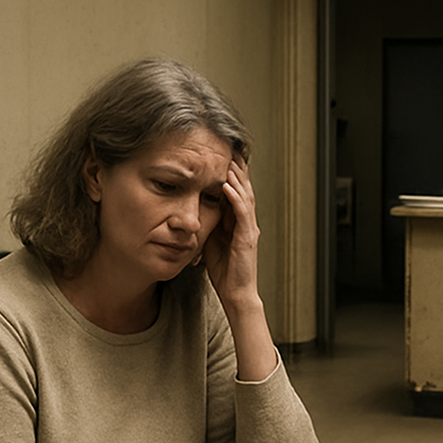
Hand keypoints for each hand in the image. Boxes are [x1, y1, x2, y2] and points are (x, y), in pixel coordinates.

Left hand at [202, 156, 259, 308]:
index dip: (230, 174)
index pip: (235, 192)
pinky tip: (228, 186)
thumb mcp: (211, 240)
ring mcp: (249, 229)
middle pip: (243, 189)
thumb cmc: (223, 270)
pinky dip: (235, 198)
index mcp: (237, 222)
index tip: (220, 156)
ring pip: (245, 197)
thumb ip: (208, 223)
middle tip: (228, 149)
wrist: (235, 293)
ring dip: (236, 178)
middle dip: (236, 169)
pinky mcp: (247, 238)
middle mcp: (246, 222)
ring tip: (227, 162)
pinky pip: (242, 213)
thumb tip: (192, 209)